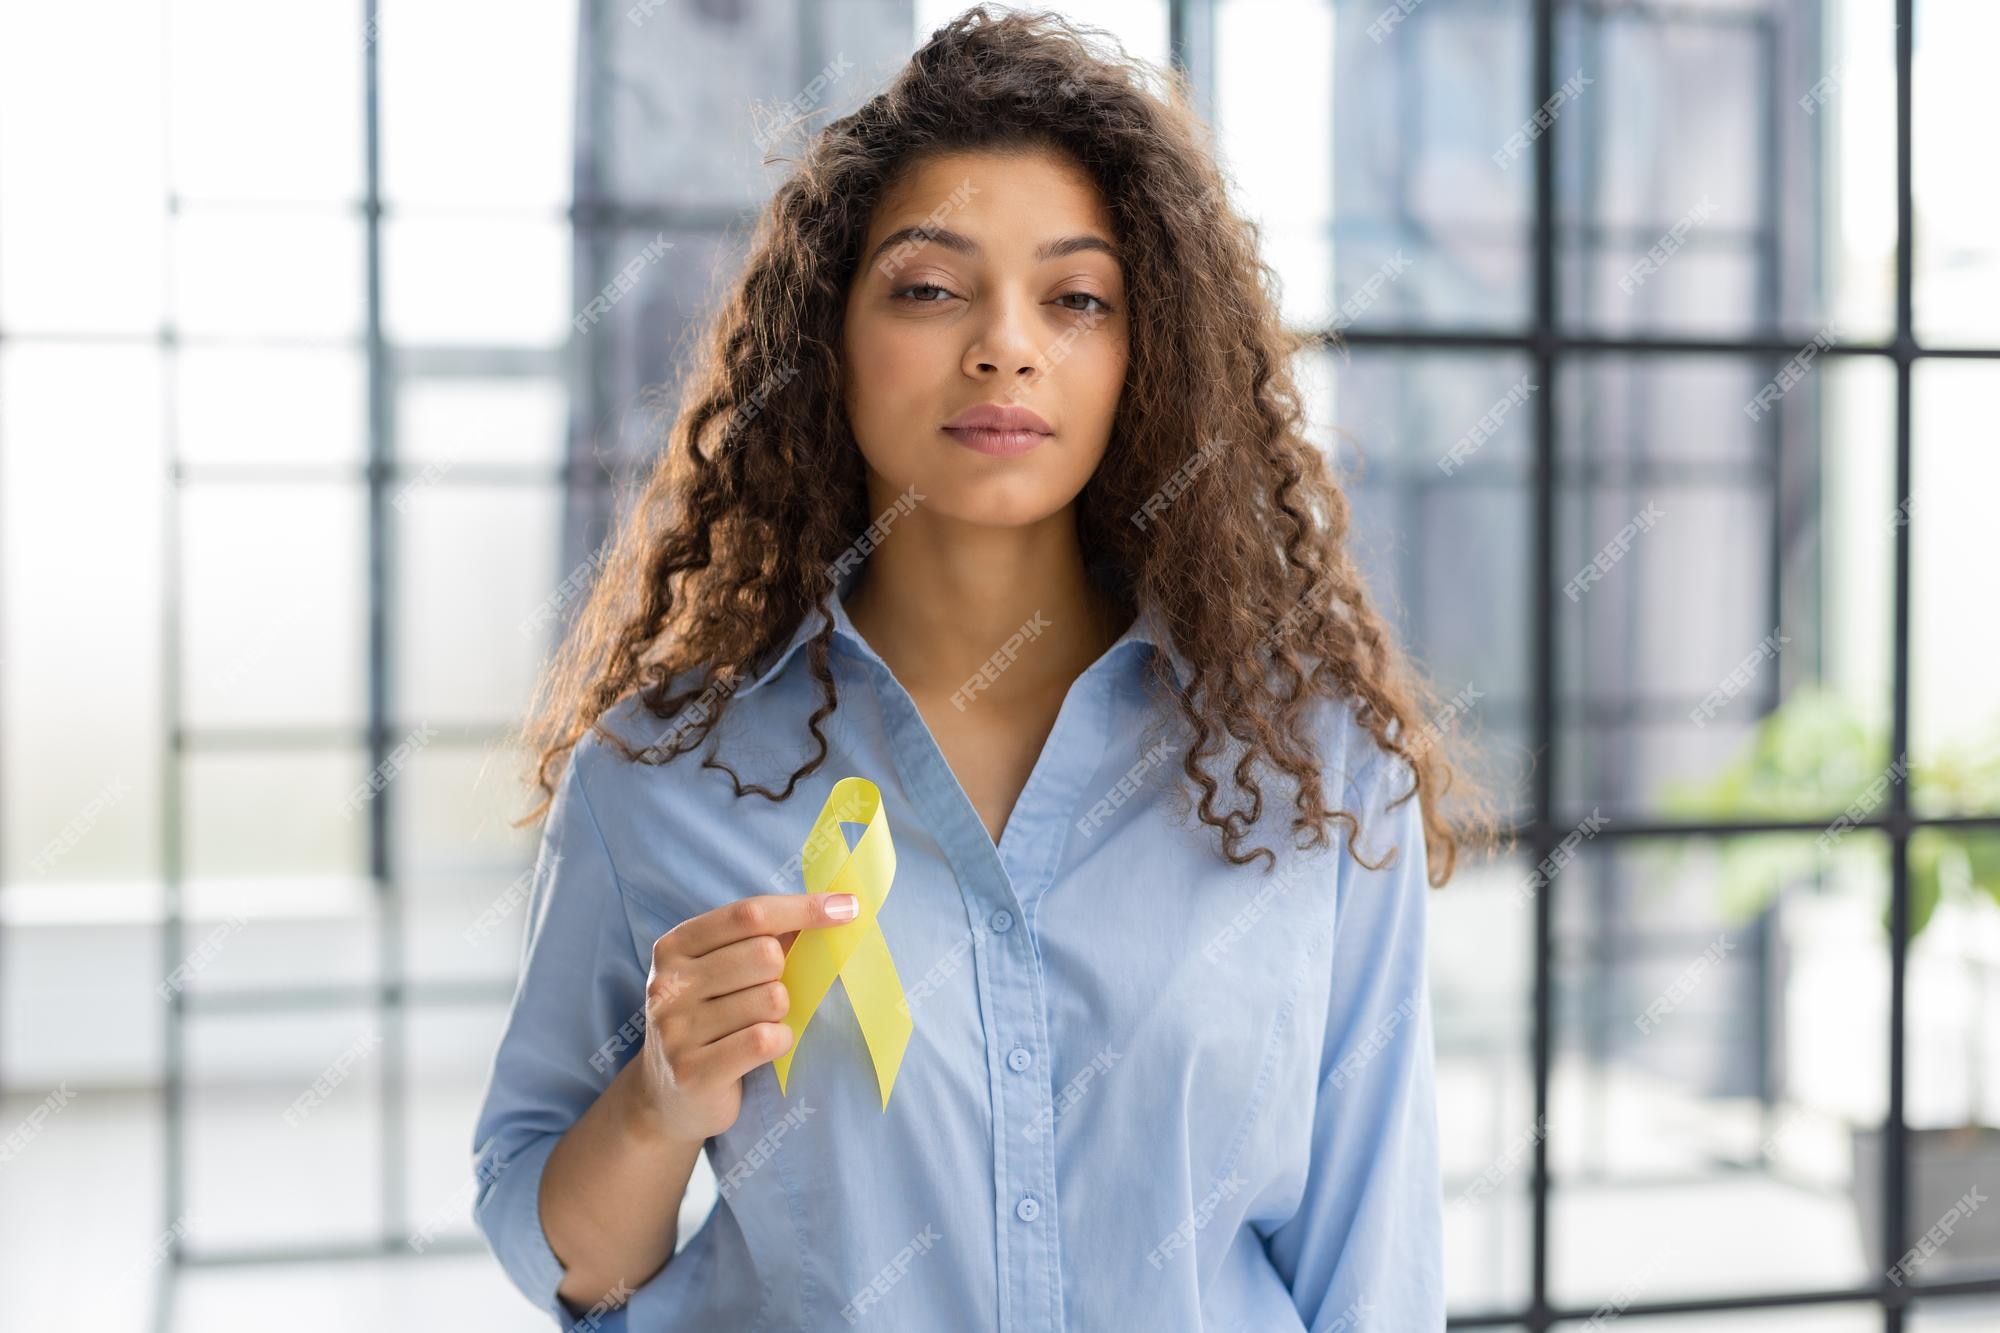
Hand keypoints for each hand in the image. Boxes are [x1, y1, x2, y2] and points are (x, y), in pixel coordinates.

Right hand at [633, 891, 859, 1143]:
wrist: (666, 1101)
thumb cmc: (709, 1022)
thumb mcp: (720, 972)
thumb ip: (762, 939)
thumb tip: (834, 908)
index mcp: (675, 947)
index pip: (749, 915)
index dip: (803, 909)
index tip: (848, 907)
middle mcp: (668, 984)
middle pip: (765, 955)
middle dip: (781, 976)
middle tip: (763, 999)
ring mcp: (676, 1029)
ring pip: (771, 999)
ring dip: (779, 1015)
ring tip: (755, 1027)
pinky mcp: (693, 1071)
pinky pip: (765, 1040)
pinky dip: (780, 1041)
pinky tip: (765, 1048)